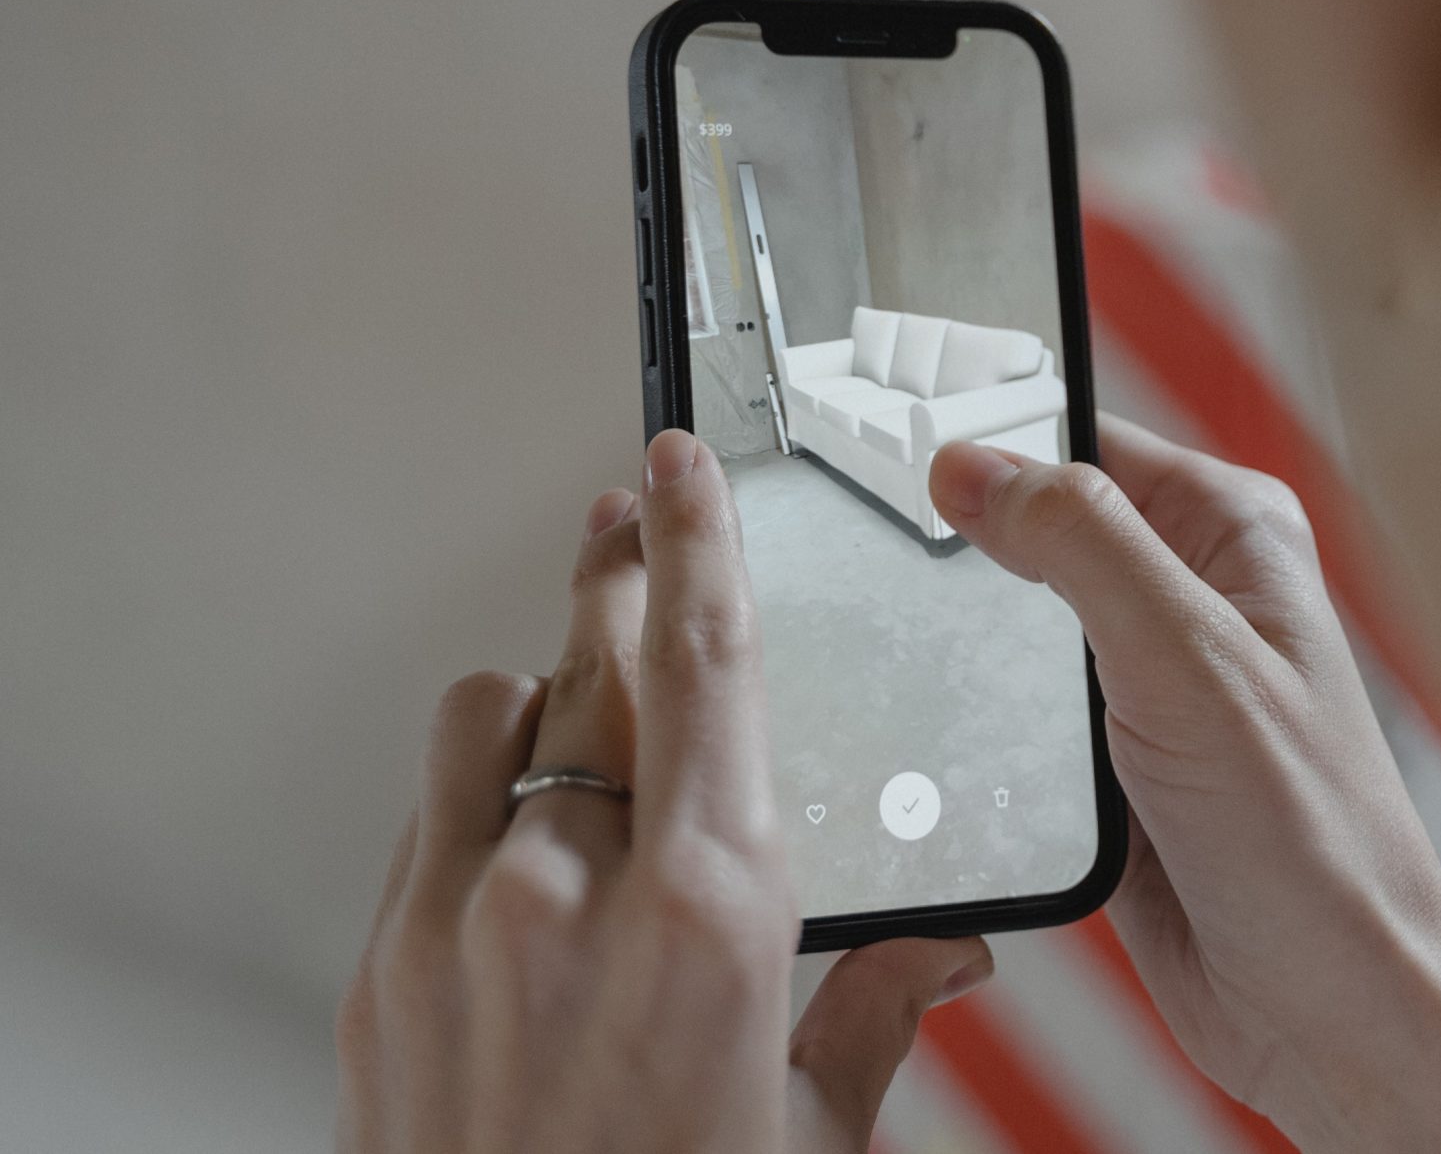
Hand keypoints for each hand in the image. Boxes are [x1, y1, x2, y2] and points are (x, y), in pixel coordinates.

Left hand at [338, 428, 991, 1152]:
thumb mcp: (814, 1130)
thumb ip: (878, 1008)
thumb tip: (947, 952)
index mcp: (711, 910)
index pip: (706, 664)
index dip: (696, 537)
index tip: (682, 461)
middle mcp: (573, 889)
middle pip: (591, 656)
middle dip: (616, 574)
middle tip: (630, 521)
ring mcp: (462, 918)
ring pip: (491, 715)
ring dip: (543, 687)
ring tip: (579, 697)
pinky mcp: (384, 963)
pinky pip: (431, 810)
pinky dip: (482, 787)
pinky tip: (518, 825)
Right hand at [930, 418, 1440, 1152]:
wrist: (1326, 1010)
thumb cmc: (1310, 839)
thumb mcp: (1186, 658)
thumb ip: (1081, 544)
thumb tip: (973, 466)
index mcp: (1232, 535)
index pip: (1087, 441)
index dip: (997, 445)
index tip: (907, 456)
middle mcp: (1193, 599)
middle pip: (1040, 533)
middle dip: (968, 555)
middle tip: (890, 566)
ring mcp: (1150, 686)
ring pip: (1014, 631)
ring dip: (970, 654)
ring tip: (920, 664)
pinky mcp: (1113, 768)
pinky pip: (1014, 720)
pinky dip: (979, 731)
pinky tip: (954, 744)